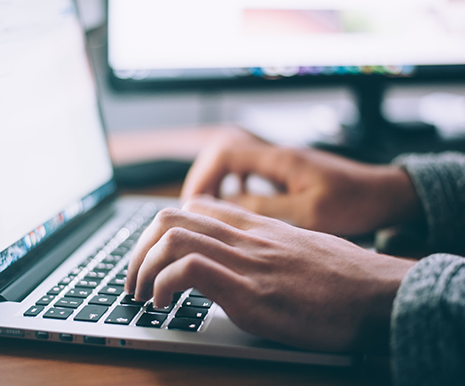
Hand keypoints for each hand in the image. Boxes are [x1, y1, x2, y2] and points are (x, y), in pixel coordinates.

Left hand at [126, 196, 414, 351]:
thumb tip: (242, 258)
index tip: (153, 256)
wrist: (378, 294)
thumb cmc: (342, 277)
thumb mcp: (298, 248)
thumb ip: (265, 246)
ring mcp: (245, 261)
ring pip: (172, 237)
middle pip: (171, 217)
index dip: (162, 230)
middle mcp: (245, 237)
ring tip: (141, 294)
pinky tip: (163, 305)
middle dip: (139, 248)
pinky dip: (163, 285)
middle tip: (134, 278)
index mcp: (254, 227)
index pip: (194, 207)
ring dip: (142, 267)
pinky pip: (189, 270)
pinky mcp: (250, 292)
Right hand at [181, 126, 422, 235]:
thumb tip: (228, 205)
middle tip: (195, 207)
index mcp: (280, 159)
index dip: (203, 176)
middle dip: (203, 178)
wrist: (384, 194)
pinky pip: (248, 170)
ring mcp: (281, 161)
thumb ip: (267, 208)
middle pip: (223, 152)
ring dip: (217, 180)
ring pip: (234, 160)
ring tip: (208, 206)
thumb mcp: (310, 213)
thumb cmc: (354, 202)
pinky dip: (234, 183)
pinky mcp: (286, 171)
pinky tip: (235, 202)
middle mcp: (277, 155)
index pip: (226, 153)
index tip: (194, 203)